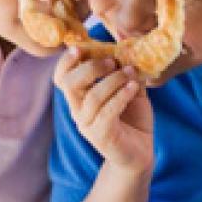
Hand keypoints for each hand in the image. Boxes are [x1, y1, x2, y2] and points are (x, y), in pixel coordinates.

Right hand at [54, 46, 153, 177]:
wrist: (140, 154)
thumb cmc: (132, 119)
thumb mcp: (129, 89)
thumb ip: (125, 70)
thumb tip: (128, 47)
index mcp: (79, 97)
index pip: (61, 77)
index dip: (66, 61)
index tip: (80, 47)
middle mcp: (78, 110)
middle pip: (68, 84)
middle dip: (89, 68)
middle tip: (110, 61)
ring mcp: (87, 125)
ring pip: (92, 97)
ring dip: (112, 80)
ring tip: (130, 73)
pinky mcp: (101, 137)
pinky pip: (107, 112)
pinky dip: (121, 96)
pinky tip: (133, 87)